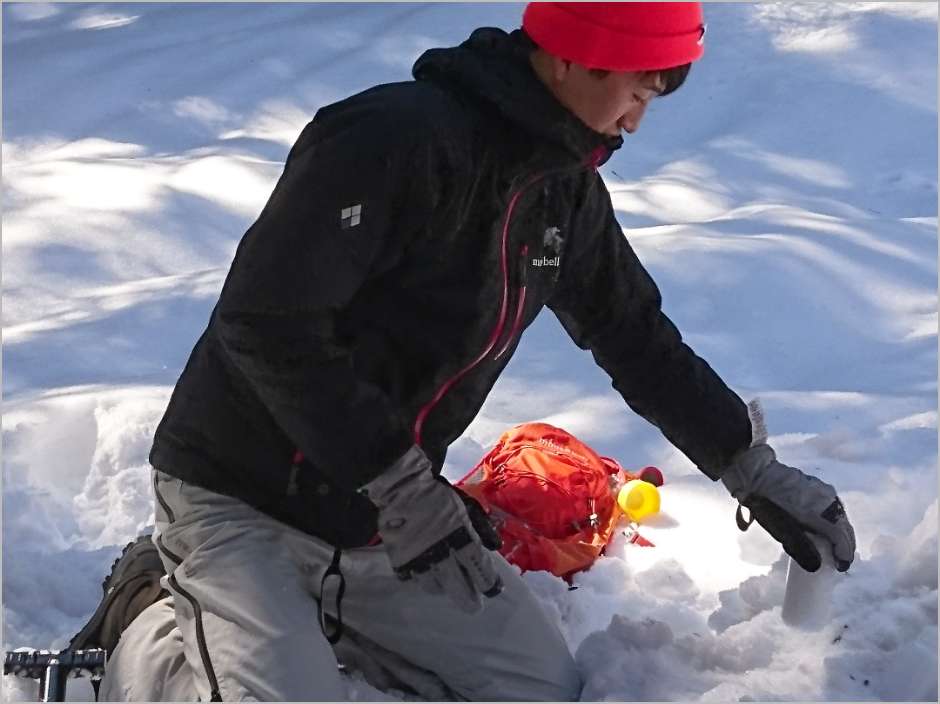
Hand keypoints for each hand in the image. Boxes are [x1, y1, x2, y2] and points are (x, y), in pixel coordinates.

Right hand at [362, 445, 502, 611]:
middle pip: (460, 591)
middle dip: (469, 600)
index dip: (489, 584)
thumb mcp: (467, 508)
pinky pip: (413, 579)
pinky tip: (424, 572)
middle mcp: (443, 557)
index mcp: (463, 541)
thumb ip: (481, 530)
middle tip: (474, 606)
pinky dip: (420, 578)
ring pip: (435, 588)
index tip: (492, 590)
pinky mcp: (400, 562)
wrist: (402, 488)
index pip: (481, 572)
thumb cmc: (438, 496)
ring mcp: (421, 562)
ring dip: (443, 587)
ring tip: (446, 584)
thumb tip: (493, 547)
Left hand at [721, 444, 855, 571]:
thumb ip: (799, 548)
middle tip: (842, 560)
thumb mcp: (780, 530)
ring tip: (838, 546)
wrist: (757, 474)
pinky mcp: (820, 486)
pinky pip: (834, 506)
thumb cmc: (765, 505)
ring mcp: (824, 490)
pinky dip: (836, 520)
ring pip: (841, 516)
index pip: (839, 536)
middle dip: (846, 545)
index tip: (841, 567)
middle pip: (844, 526)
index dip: (843, 553)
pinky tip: (830, 527)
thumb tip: (816, 566)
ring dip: (842, 532)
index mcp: (815, 512)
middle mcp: (825, 500)